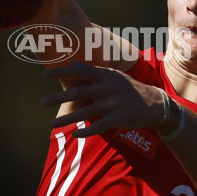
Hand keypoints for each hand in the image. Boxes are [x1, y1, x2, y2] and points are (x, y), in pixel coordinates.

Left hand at [41, 60, 165, 136]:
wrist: (154, 104)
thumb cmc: (128, 88)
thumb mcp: (112, 75)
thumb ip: (92, 70)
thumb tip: (71, 62)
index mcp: (106, 74)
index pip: (80, 71)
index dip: (61, 72)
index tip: (44, 74)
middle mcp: (109, 87)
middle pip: (79, 92)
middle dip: (58, 98)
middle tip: (42, 102)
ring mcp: (114, 103)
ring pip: (86, 112)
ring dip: (67, 118)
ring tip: (51, 124)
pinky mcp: (119, 118)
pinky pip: (99, 126)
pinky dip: (86, 130)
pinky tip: (75, 132)